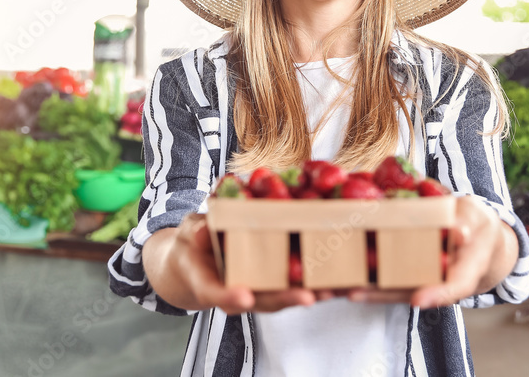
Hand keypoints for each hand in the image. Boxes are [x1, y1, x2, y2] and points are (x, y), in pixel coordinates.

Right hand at [144, 213, 321, 314]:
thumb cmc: (193, 244)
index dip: (230, 295)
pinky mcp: (275, 282)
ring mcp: (258, 289)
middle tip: (307, 297)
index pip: (217, 294)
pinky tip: (339, 278)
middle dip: (285, 299)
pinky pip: (295, 284)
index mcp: (209, 283)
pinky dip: (316, 282)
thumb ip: (197, 232)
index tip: (243, 296)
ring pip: (283, 296)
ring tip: (333, 290)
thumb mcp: (189, 233)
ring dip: (309, 294)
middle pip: (261, 301)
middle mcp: (237, 292)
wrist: (198, 259)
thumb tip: (205, 229)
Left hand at [346, 195, 518, 308]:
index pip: (453, 287)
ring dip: (364, 287)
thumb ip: (467, 225)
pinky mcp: (402, 267)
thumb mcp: (477, 220)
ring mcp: (418, 277)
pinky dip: (361, 271)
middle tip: (354, 292)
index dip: (436, 294)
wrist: (473, 233)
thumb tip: (459, 232)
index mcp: (464, 272)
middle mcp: (437, 280)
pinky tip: (337, 270)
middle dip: (380, 294)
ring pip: (390, 286)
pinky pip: (382, 271)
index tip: (418, 300)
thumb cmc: (476, 226)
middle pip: (409, 291)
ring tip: (336, 286)